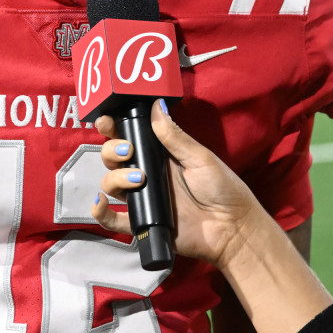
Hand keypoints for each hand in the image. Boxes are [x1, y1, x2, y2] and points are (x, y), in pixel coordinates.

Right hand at [91, 101, 265, 269]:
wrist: (231, 227)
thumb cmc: (222, 189)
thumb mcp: (199, 157)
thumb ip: (174, 136)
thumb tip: (156, 106)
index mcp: (160, 156)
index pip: (129, 138)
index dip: (113, 128)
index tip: (106, 121)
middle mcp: (147, 175)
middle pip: (113, 159)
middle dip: (112, 151)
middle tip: (128, 151)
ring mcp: (143, 198)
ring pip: (111, 184)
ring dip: (114, 178)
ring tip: (138, 180)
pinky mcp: (143, 222)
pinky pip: (113, 220)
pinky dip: (101, 212)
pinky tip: (101, 204)